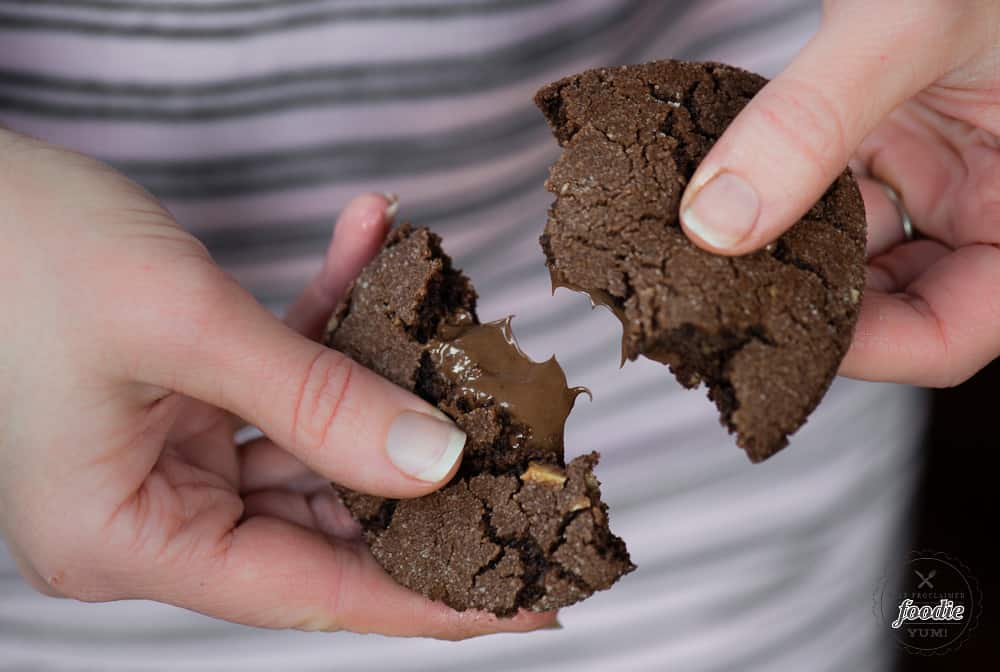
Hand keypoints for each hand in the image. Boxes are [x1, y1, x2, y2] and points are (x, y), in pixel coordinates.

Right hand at [0, 127, 554, 636]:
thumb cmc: (20, 253)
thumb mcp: (183, 325)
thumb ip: (318, 400)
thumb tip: (434, 462)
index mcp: (127, 537)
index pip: (310, 592)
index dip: (426, 601)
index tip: (521, 603)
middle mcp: (150, 511)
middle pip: (322, 520)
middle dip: (421, 478)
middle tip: (521, 465)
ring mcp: (169, 455)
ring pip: (313, 439)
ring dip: (377, 371)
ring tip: (455, 332)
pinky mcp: (185, 400)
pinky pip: (280, 375)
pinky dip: (325, 317)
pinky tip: (369, 242)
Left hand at [679, 0, 999, 386]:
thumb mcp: (909, 20)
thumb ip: (811, 122)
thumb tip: (715, 224)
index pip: (963, 330)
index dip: (874, 351)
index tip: (780, 335)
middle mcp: (993, 191)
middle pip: (904, 301)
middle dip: (819, 305)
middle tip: (732, 300)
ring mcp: (945, 161)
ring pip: (861, 252)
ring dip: (791, 253)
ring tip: (721, 252)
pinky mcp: (897, 129)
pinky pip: (839, 192)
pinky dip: (785, 199)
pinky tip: (733, 192)